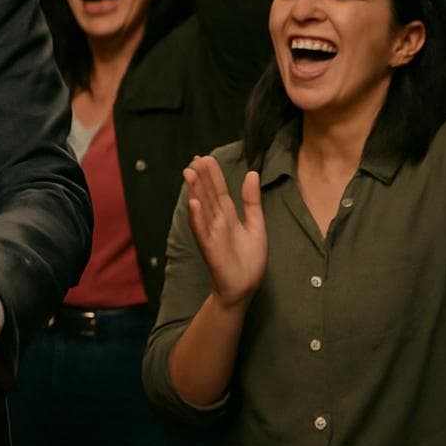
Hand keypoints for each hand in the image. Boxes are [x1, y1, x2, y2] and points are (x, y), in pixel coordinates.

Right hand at [183, 157, 265, 307]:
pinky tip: (194, 203)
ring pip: (202, 209)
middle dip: (201, 178)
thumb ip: (251, 201)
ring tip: (189, 174)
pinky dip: (197, 217)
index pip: (219, 191)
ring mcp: (212, 233)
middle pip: (208, 196)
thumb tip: (251, 174)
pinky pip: (202, 230)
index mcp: (228, 215)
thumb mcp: (257, 225)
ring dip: (194, 191)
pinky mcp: (210, 247)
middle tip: (195, 159)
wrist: (245, 287)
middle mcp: (217, 221)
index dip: (213, 175)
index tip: (206, 158)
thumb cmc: (250, 259)